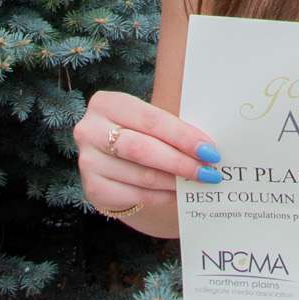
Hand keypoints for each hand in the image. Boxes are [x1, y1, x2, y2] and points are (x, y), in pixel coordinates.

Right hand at [73, 89, 221, 218]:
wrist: (113, 164)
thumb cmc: (140, 136)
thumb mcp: (150, 124)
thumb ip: (172, 131)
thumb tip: (209, 149)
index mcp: (107, 103)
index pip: (151, 120)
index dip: (183, 137)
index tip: (210, 151)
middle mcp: (89, 130)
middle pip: (142, 149)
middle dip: (181, 162)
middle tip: (209, 171)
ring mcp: (88, 161)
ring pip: (141, 175)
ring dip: (175, 182)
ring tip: (199, 183)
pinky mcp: (93, 189)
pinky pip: (135, 195)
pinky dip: (162, 196)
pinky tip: (178, 193)